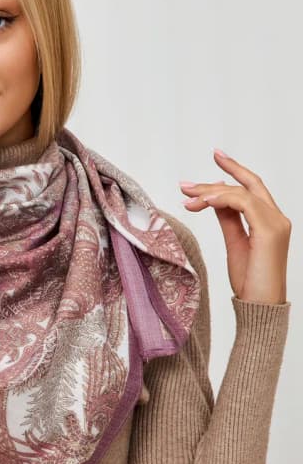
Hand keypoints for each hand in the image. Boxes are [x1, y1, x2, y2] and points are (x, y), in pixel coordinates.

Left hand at [178, 149, 290, 303]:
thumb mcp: (234, 243)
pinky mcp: (270, 231)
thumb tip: (215, 199)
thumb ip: (228, 219)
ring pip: (242, 193)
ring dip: (210, 192)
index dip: (234, 171)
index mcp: (270, 221)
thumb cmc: (250, 281)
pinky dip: (222, 198)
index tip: (216, 157)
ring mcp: (276, 223)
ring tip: (187, 198)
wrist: (260, 306)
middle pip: (248, 185)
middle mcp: (277, 218)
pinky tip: (203, 201)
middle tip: (186, 183)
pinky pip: (244, 203)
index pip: (252, 188)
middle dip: (218, 177)